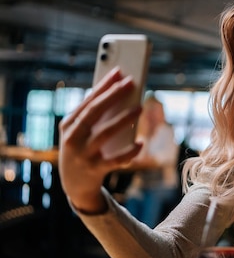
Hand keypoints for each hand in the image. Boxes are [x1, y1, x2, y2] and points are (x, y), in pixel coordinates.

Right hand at [58, 67, 142, 212]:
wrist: (75, 185)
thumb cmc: (82, 150)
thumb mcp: (81, 133)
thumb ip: (94, 116)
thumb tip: (118, 94)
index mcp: (68, 125)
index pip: (88, 101)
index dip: (103, 86)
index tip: (118, 71)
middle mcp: (72, 138)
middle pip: (94, 113)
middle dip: (113, 95)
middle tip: (131, 82)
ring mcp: (82, 154)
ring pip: (105, 133)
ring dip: (123, 119)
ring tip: (139, 108)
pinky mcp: (94, 169)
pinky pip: (115, 159)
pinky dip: (129, 152)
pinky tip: (141, 143)